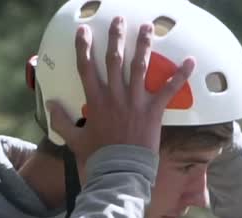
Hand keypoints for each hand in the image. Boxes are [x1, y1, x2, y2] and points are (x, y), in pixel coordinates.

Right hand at [48, 17, 195, 165]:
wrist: (120, 173)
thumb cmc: (97, 158)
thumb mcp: (74, 140)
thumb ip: (61, 121)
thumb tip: (50, 105)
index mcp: (96, 101)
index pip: (86, 67)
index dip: (83, 47)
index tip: (83, 31)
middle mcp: (115, 96)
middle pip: (114, 59)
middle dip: (116, 37)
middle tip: (119, 20)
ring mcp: (135, 102)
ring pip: (139, 66)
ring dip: (143, 45)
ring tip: (147, 28)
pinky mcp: (153, 111)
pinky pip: (169, 90)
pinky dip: (181, 75)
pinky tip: (191, 61)